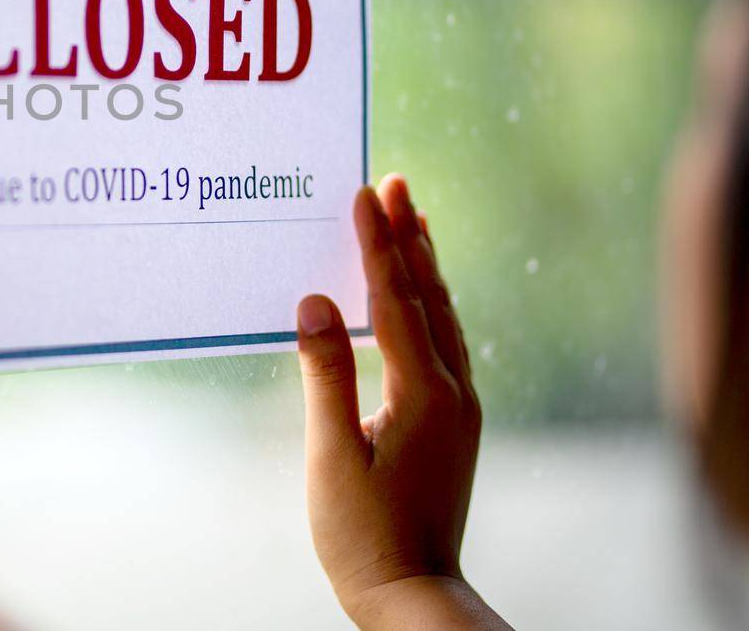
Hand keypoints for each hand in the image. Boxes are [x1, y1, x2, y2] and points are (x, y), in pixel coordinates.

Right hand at [297, 176, 506, 628]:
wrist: (412, 593)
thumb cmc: (363, 533)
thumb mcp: (331, 454)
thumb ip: (324, 373)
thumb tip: (314, 303)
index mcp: (423, 393)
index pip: (394, 299)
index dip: (377, 243)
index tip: (366, 192)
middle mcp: (452, 392)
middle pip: (429, 295)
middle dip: (409, 236)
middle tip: (396, 182)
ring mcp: (458, 407)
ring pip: (442, 316)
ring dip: (423, 264)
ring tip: (412, 218)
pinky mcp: (453, 422)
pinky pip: (443, 341)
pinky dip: (427, 303)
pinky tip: (417, 296)